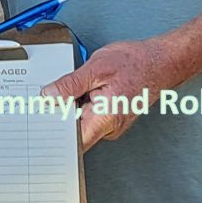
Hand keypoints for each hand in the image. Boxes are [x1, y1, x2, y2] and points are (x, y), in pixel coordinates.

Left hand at [45, 35, 187, 150]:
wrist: (161, 61)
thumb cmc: (136, 63)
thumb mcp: (97, 67)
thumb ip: (70, 84)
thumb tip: (49, 95)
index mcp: (104, 119)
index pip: (72, 141)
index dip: (54, 135)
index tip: (41, 124)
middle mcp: (109, 128)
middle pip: (75, 130)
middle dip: (63, 112)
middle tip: (58, 94)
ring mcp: (112, 125)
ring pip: (82, 122)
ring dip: (75, 106)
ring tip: (85, 85)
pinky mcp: (112, 119)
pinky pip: (91, 117)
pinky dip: (85, 104)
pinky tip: (91, 88)